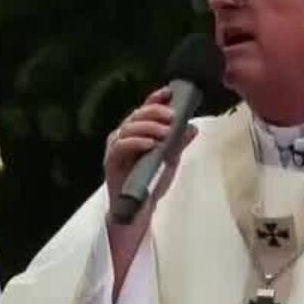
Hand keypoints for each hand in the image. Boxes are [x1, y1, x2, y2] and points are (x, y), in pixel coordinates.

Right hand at [103, 85, 197, 211]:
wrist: (139, 211)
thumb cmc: (151, 183)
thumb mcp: (170, 160)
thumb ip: (178, 143)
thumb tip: (192, 127)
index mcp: (136, 132)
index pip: (144, 110)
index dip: (155, 99)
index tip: (169, 93)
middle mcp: (123, 136)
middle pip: (136, 115)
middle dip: (155, 112)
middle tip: (172, 116)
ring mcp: (115, 148)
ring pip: (128, 128)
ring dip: (148, 127)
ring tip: (165, 132)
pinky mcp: (111, 162)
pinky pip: (120, 147)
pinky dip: (136, 142)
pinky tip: (150, 144)